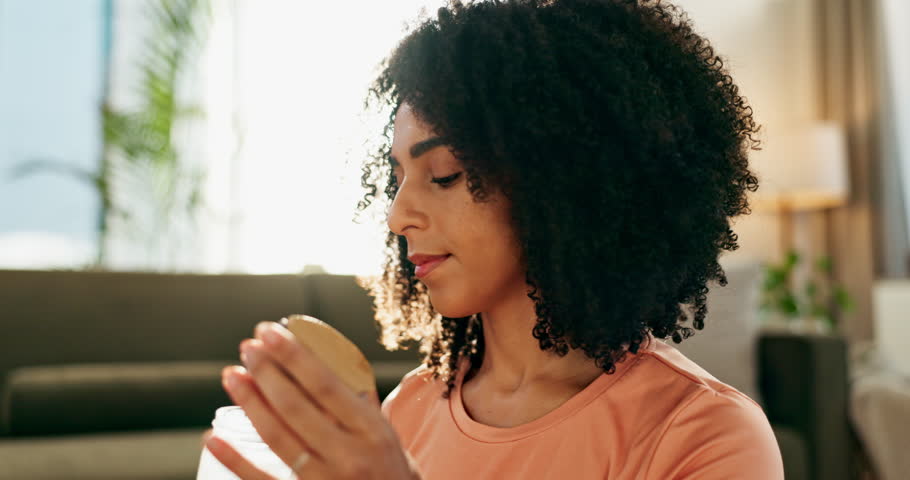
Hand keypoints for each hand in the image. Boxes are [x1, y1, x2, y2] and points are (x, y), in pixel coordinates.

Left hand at [204, 320, 419, 479]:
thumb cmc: (393, 476)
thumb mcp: (389, 437)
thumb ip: (363, 403)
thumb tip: (338, 361)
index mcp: (372, 431)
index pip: (326, 385)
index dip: (294, 356)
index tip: (271, 332)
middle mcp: (348, 455)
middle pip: (296, 406)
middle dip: (267, 371)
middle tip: (248, 347)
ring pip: (276, 436)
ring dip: (249, 403)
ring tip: (232, 375)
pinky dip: (235, 459)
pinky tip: (214, 438)